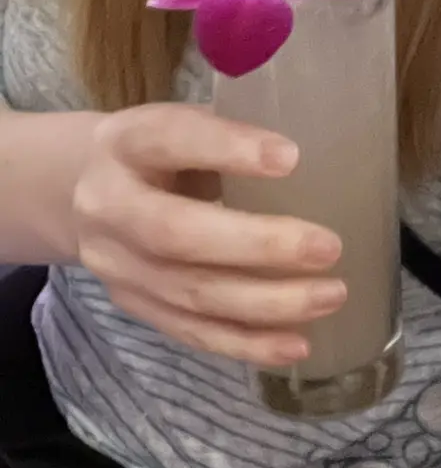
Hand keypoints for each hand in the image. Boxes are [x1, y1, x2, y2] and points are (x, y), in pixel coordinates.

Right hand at [72, 103, 346, 365]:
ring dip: (268, 303)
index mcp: (126, 142)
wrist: (82, 192)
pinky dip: (247, 343)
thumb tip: (328, 145)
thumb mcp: (184, 122)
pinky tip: (297, 345)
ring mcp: (117, 265)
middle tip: (329, 247)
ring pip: (191, 293)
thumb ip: (234, 131)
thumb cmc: (163, 151)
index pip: (172, 140)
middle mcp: (110, 206)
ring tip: (332, 295)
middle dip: (259, 246)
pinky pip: (192, 332)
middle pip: (177, 234)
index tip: (291, 158)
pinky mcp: (133, 305)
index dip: (228, 148)